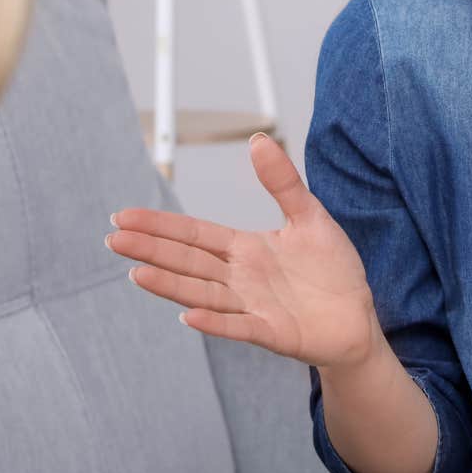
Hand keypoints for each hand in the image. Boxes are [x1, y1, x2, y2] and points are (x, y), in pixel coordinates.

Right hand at [108, 133, 381, 368]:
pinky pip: (239, 327)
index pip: (194, 234)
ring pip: (203, 293)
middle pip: (188, 261)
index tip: (123, 217)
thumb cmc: (331, 270)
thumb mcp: (309, 216)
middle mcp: (240, 278)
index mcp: (245, 250)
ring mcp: (252, 307)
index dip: (160, 226)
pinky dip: (215, 322)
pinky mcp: (273, 332)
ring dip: (170, 285)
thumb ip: (282, 182)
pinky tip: (189, 315)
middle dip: (151, 250)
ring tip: (137, 273)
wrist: (358, 317)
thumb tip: (257, 140)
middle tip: (113, 239)